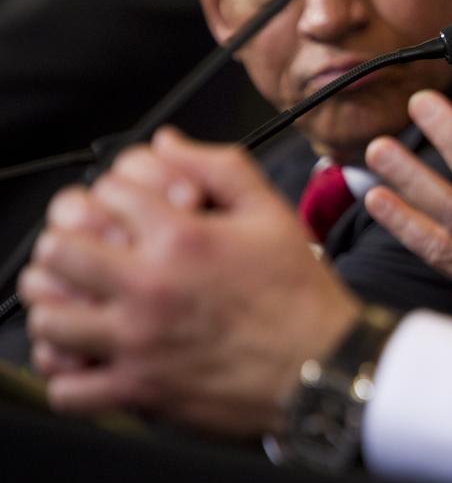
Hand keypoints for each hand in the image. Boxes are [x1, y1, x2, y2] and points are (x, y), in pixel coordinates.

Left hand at [20, 128, 360, 436]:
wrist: (321, 364)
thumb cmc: (299, 293)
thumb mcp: (271, 212)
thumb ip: (218, 166)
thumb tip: (168, 143)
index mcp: (182, 238)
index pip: (108, 192)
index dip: (114, 190)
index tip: (126, 206)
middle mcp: (150, 287)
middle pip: (58, 251)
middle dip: (68, 240)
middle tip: (86, 247)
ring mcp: (138, 342)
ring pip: (48, 319)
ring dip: (59, 305)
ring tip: (82, 300)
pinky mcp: (138, 390)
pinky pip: (67, 388)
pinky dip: (69, 373)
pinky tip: (91, 355)